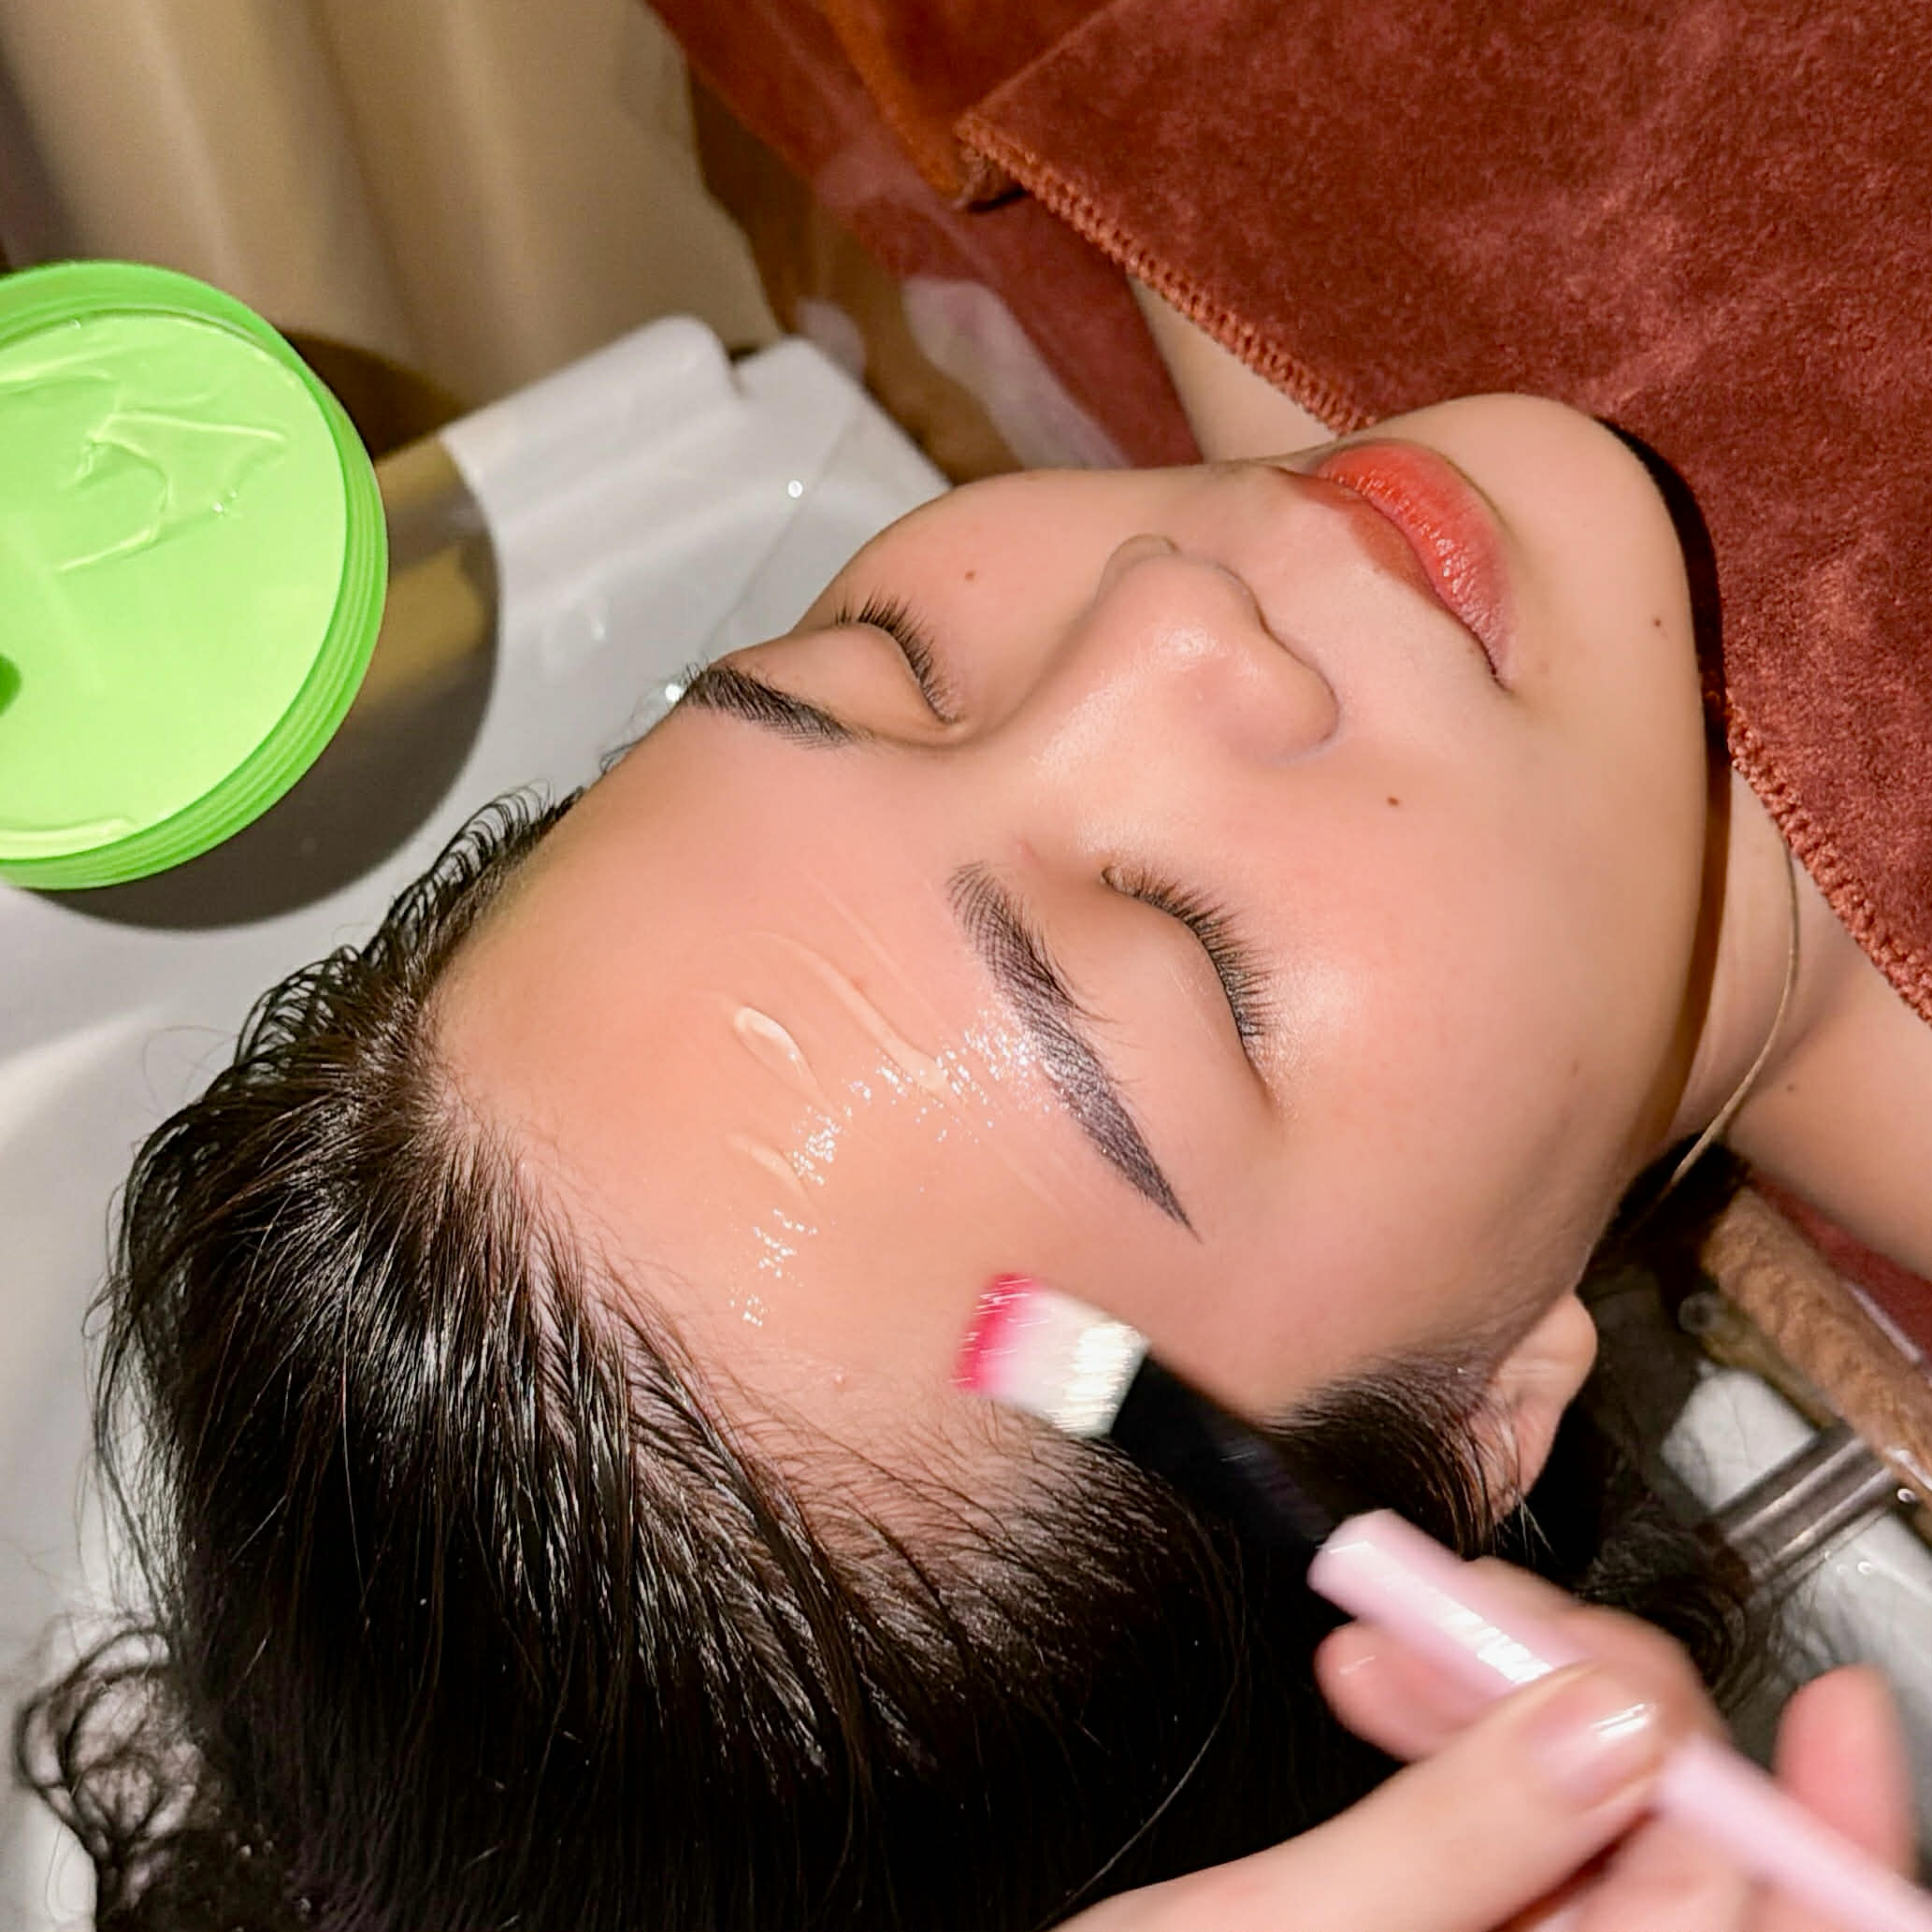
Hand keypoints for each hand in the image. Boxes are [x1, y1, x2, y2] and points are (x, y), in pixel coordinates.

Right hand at [1057, 1563, 1915, 1931]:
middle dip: (1590, 1701)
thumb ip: (1460, 1843)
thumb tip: (1617, 1720)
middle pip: (1687, 1843)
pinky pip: (1513, 1801)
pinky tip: (1384, 1678)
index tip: (1831, 1698)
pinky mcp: (1459, 1903)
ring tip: (1378, 1637)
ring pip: (1592, 1804)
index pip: (1776, 1926)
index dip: (1828, 1828)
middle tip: (1463, 1615)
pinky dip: (1458, 1720)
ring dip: (1500, 1694)